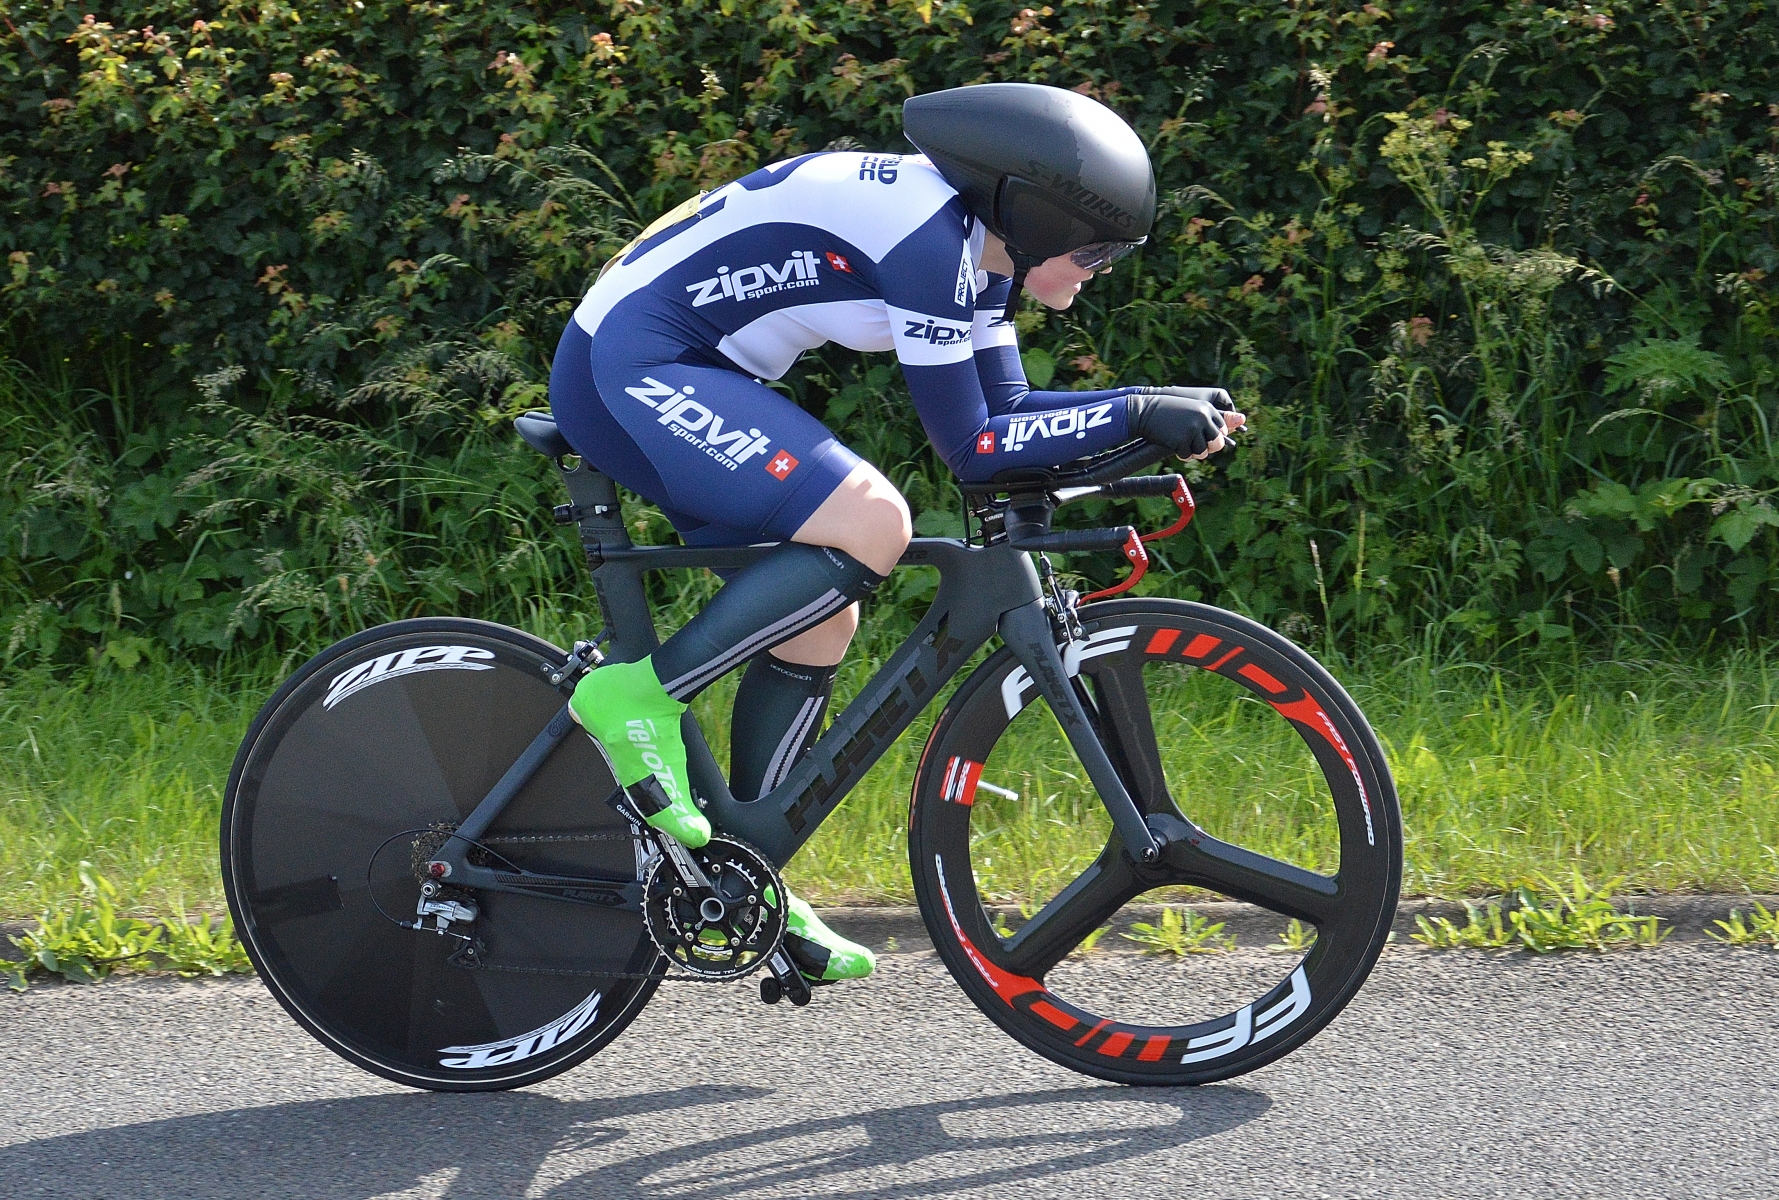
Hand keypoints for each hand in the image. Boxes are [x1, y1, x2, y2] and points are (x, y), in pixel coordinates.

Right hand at [1126, 387, 1246, 459]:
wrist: (1145, 411)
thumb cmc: (1167, 411)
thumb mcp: (1189, 410)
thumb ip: (1207, 419)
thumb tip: (1229, 431)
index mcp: (1207, 408)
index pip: (1222, 428)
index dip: (1214, 436)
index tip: (1204, 437)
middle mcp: (1203, 418)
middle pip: (1218, 442)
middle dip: (1209, 447)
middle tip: (1196, 446)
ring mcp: (1192, 429)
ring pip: (1203, 451)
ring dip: (1194, 452)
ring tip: (1183, 445)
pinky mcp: (1181, 440)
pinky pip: (1188, 455)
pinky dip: (1182, 454)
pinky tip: (1175, 447)